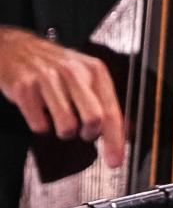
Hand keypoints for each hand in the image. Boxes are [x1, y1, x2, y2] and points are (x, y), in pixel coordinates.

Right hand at [0, 26, 123, 166]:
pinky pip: (39, 125)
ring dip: (64, 131)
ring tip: (59, 119)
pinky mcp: (24, 88)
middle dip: (89, 134)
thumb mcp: (85, 75)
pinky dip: (41, 125)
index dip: (115, 140)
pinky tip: (40, 112)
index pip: (111, 111)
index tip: (115, 160)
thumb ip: (103, 102)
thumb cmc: (53, 66)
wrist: (14, 47)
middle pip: (93, 119)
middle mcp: (72, 72)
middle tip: (83, 132)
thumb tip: (123, 134)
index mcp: (94, 70)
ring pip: (67, 126)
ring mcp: (47, 79)